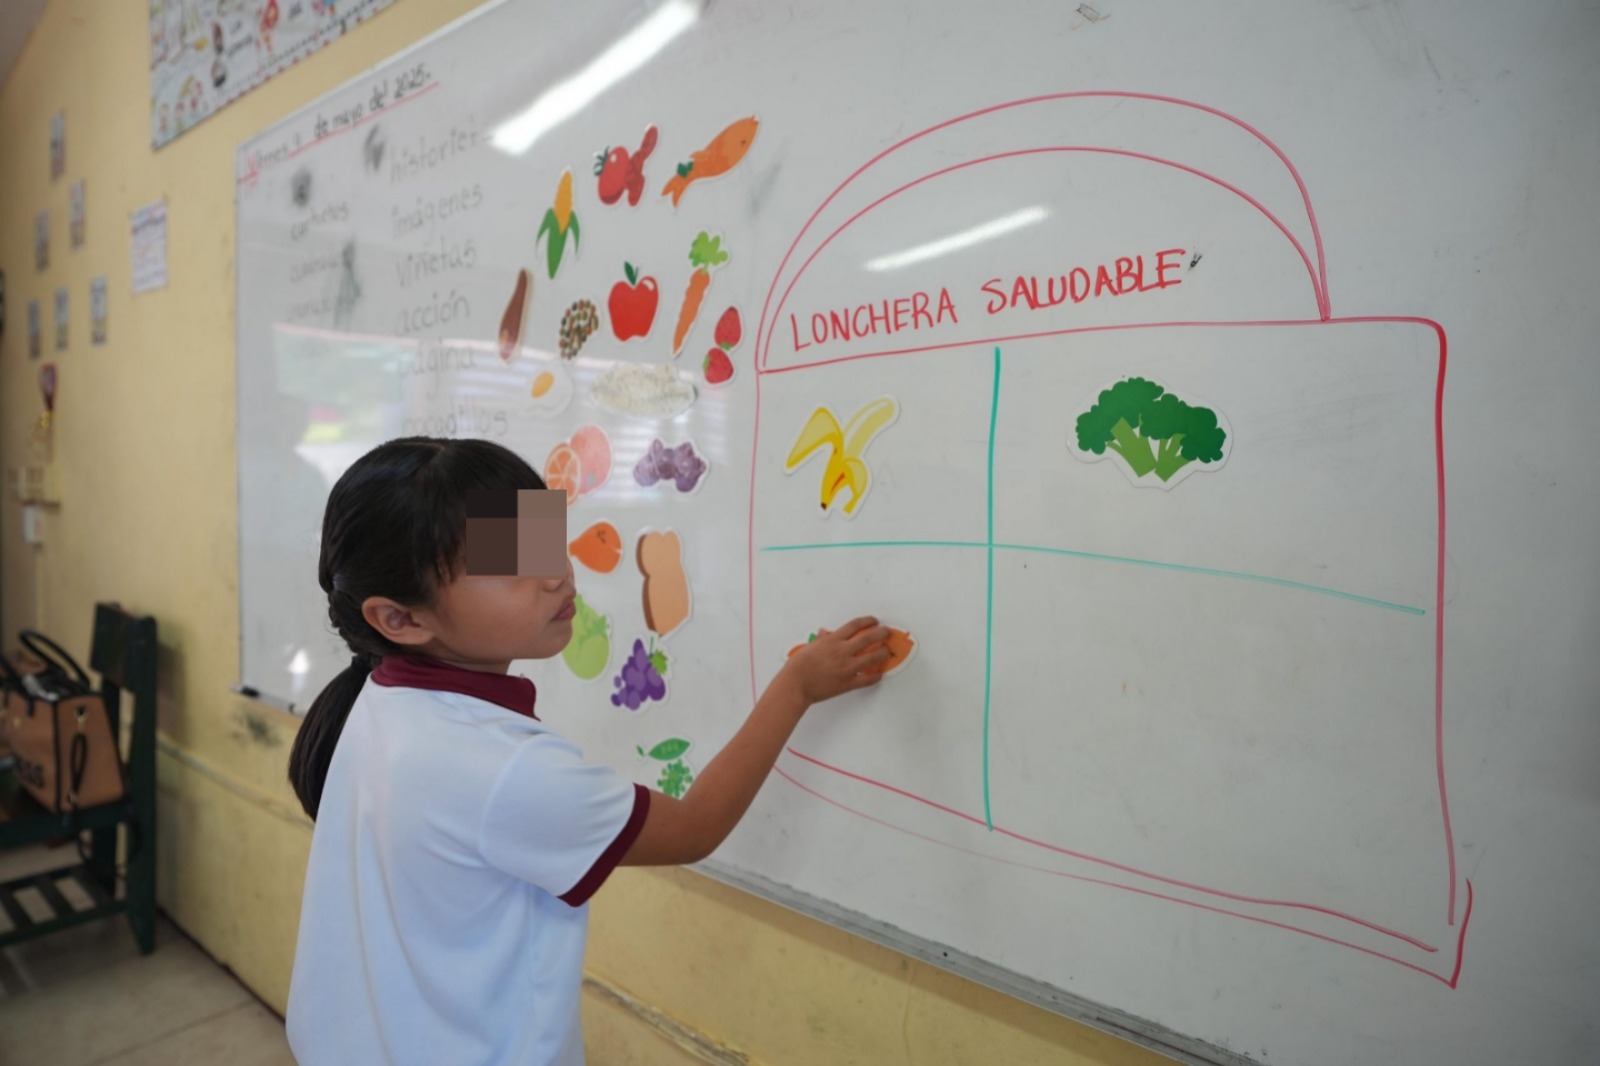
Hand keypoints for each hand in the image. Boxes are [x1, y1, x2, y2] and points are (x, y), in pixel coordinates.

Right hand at [777, 616, 891, 704]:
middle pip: (868, 638)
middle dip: (881, 633)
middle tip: (887, 632)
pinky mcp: (848, 683)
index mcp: (832, 640)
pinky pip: (867, 679)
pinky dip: (875, 676)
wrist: (796, 685)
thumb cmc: (798, 666)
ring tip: (887, 651)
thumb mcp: (810, 647)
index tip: (874, 620)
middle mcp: (842, 652)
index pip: (855, 626)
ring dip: (882, 653)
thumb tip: (825, 632)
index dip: (867, 621)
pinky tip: (880, 674)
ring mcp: (847, 668)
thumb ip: (822, 639)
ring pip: (872, 658)